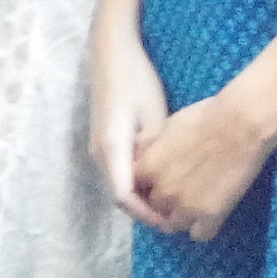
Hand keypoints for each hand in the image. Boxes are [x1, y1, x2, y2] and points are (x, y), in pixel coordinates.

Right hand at [89, 12, 171, 227]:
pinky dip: (137, 183)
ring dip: (142, 198)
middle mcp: (100, 153)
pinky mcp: (104, 141)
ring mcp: (99, 148)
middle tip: (177, 219)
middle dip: (146, 211)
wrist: (113, 54)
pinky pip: (119, 172)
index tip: (171, 223)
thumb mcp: (154, 117)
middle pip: (121, 195)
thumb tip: (167, 181)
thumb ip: (157, 152)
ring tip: (171, 203)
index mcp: (112, 148)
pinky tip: (159, 182)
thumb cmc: (137, 80)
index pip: (125, 197)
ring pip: (120, 184)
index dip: (147, 215)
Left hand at [131, 81, 276, 240]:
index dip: (147, 187)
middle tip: (183, 189)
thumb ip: (147, 146)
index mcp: (147, 169)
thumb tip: (136, 156)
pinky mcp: (211, 216)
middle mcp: (162, 192)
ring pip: (175, 225)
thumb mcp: (165, 126)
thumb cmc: (204, 117)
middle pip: (155, 209)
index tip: (158, 182)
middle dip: (165, 202)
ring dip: (183, 216)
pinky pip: (200, 234)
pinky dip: (204, 226)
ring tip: (198, 202)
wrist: (241, 123)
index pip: (135, 191)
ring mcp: (186, 207)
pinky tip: (212, 212)